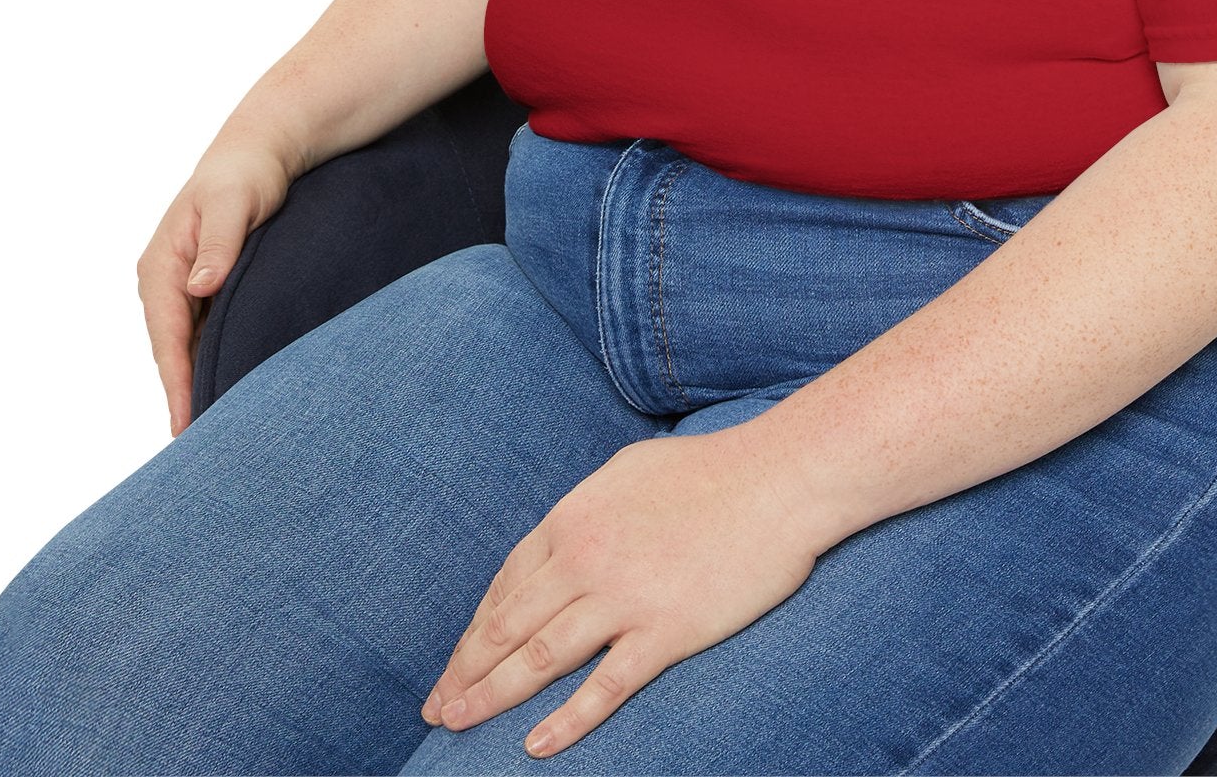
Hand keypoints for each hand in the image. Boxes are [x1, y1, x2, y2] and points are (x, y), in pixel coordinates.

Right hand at [136, 130, 298, 437]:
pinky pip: (205, 333)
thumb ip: (219, 244)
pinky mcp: (206, 287)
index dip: (176, 384)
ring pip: (188, 346)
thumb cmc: (246, 173)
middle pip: (173, 351)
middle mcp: (164, 282)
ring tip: (215, 432)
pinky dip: (213, 359)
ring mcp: (184, 286)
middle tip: (201, 449)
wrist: (262, 149)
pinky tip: (231, 386)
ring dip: (198, 381)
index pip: (166, 338)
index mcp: (160, 267)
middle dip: (185, 394)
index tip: (185, 426)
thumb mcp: (233, 203)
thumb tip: (198, 286)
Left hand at [420, 427, 826, 758]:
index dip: (474, 629)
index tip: (456, 661)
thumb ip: (587, 512)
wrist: (780, 478)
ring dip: (491, 698)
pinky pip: (604, 688)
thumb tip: (560, 545)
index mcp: (574, 518)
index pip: (506, 584)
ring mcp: (623, 598)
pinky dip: (566, 722)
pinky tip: (536, 746)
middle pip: (507, 626)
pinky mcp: (665, 632)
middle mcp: (585, 559)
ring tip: (458, 725)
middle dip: (465, 672)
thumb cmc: (711, 470)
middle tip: (436, 708)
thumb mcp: (628, 472)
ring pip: (538, 659)